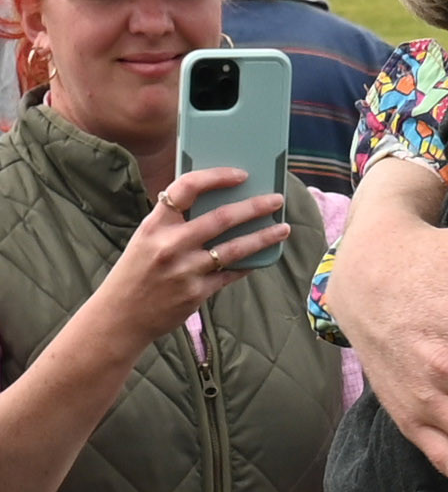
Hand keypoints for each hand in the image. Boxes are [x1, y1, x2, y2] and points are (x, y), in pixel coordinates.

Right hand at [98, 167, 289, 351]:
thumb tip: (217, 201)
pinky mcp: (197, 293)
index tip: (241, 175)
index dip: (217, 177)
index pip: (186, 188)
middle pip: (222, 217)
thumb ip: (174, 222)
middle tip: (276, 199)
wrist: (119, 317)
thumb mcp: (146, 239)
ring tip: (283, 228)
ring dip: (264, 236)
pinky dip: (248, 264)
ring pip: (235, 248)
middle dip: (255, 206)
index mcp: (155, 225)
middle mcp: (170, 245)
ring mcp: (185, 270)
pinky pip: (232, 273)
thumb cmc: (135, 272)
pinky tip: (262, 256)